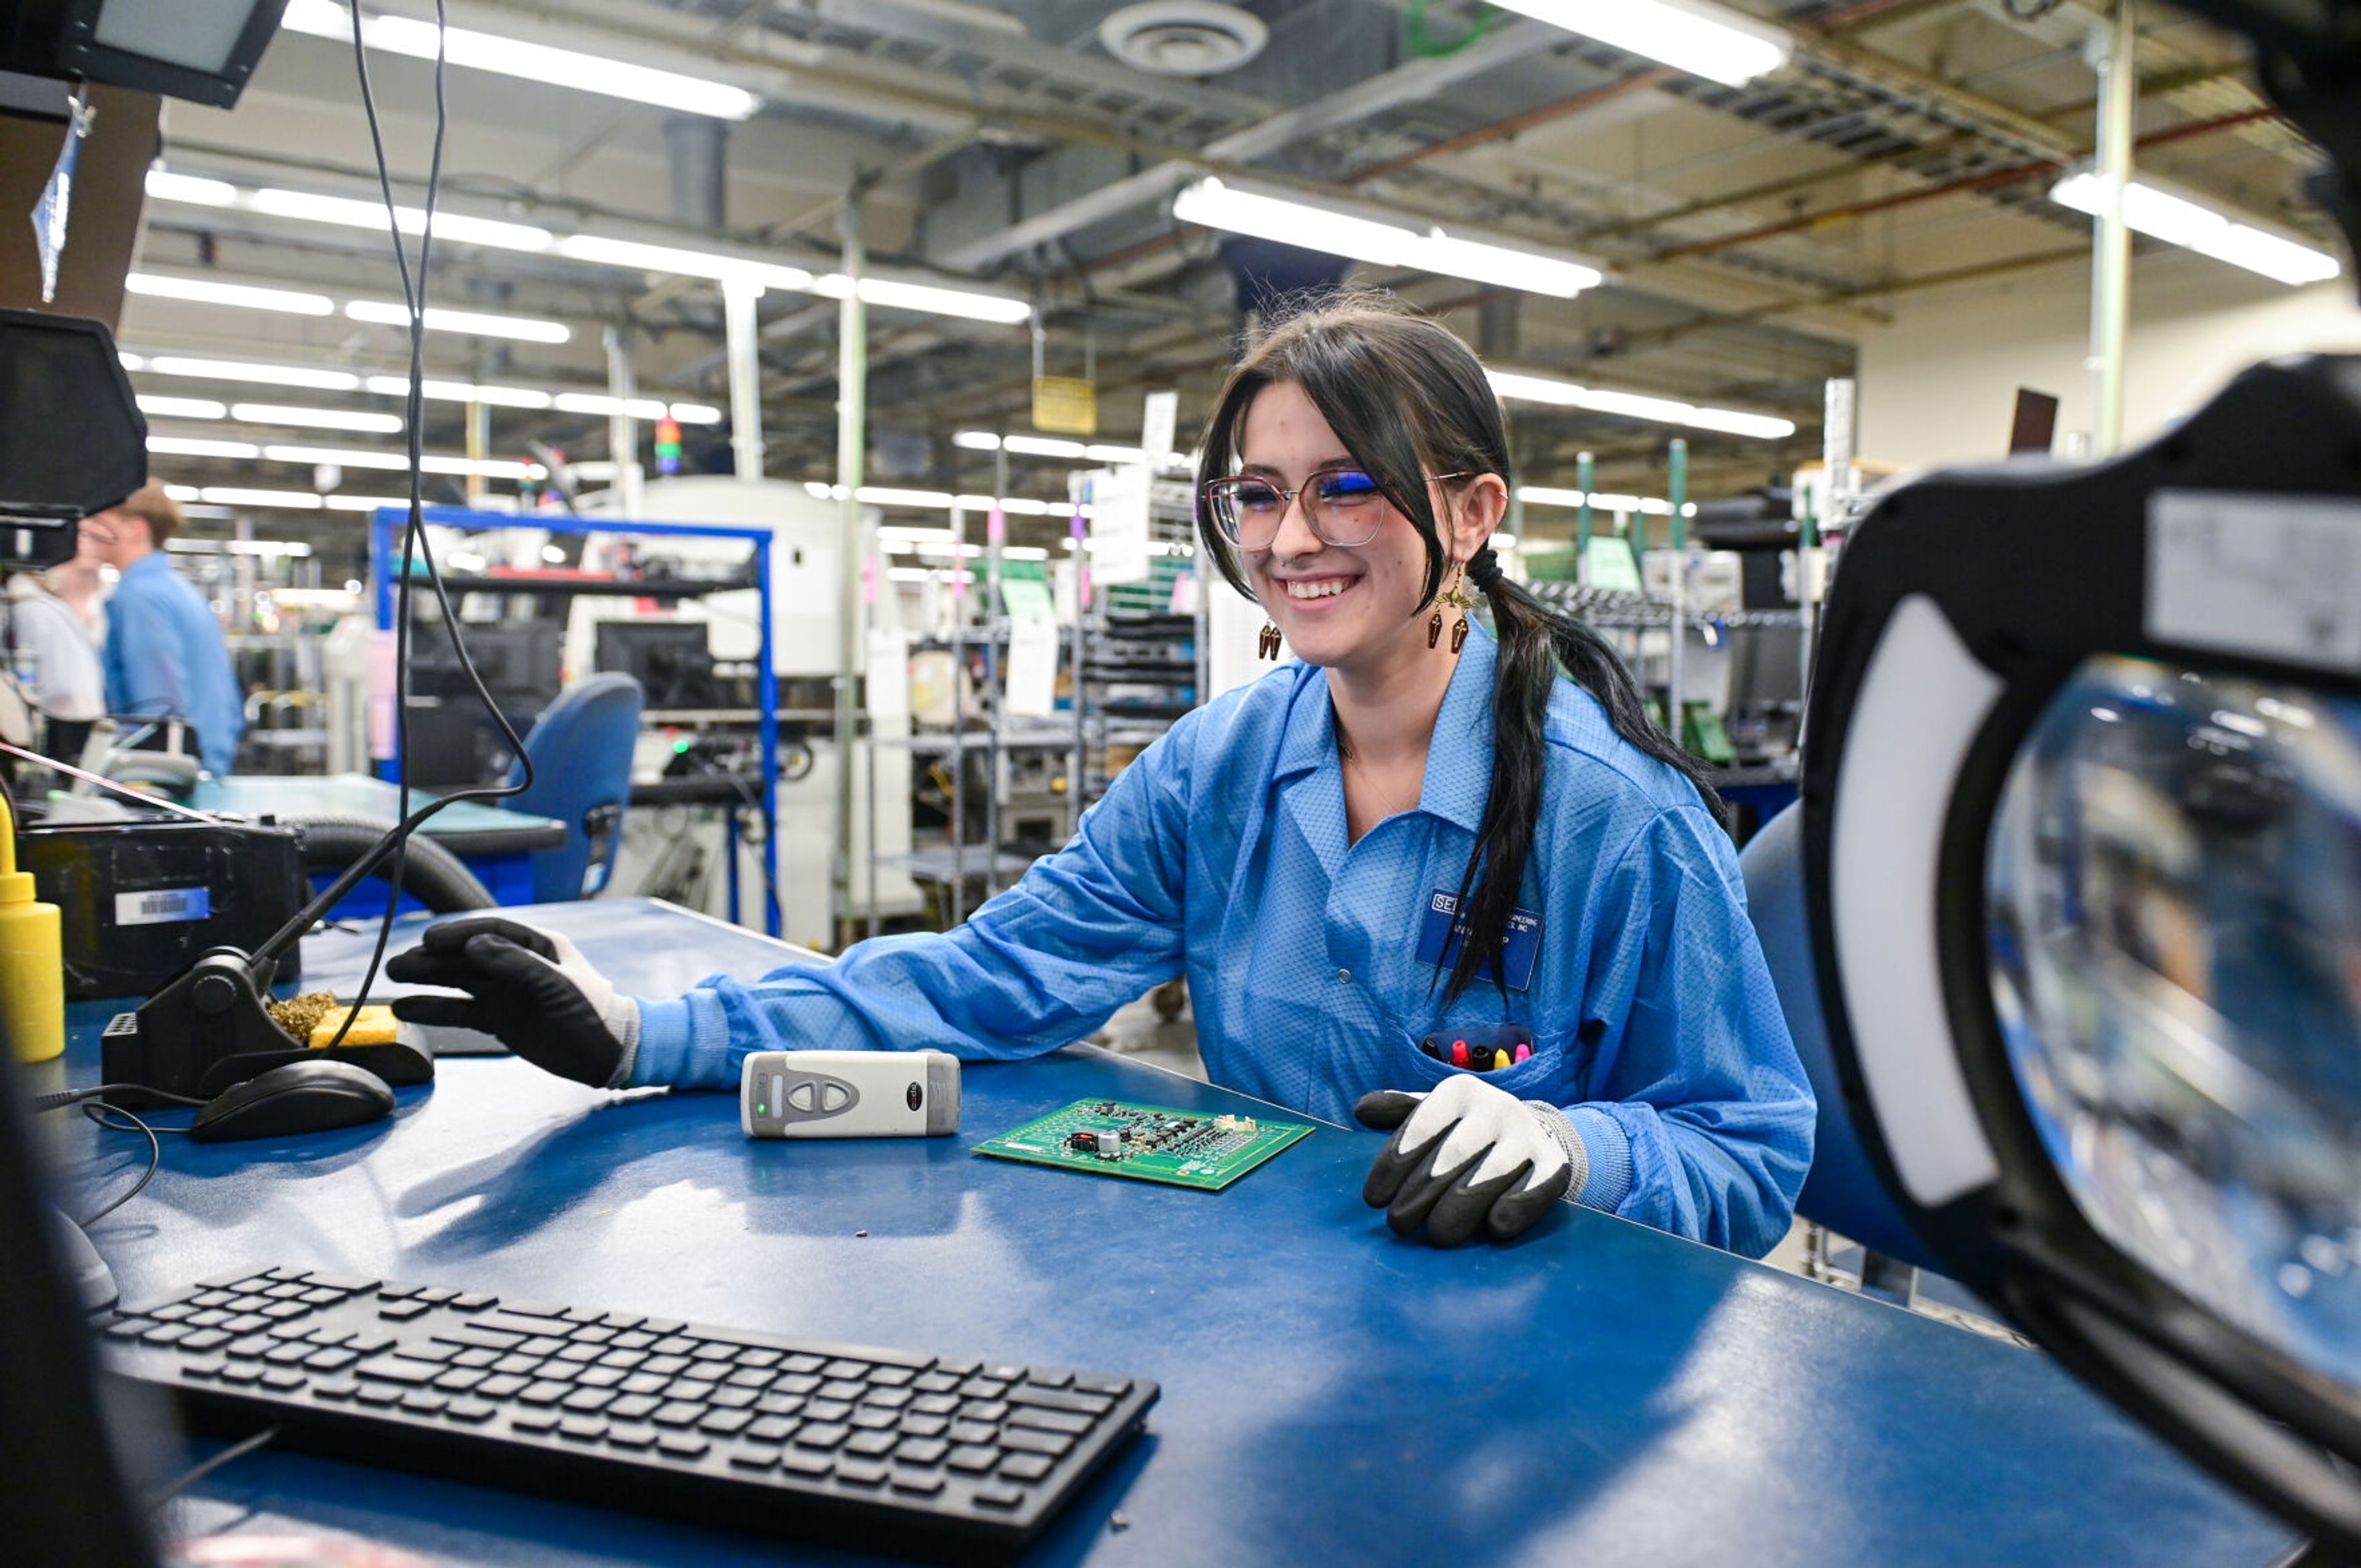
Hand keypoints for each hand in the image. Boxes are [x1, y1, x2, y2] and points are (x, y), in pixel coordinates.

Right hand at [386, 916, 637, 1087]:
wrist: (608, 1054)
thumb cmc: (592, 1013)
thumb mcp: (558, 986)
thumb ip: (518, 965)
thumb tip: (474, 944)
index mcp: (537, 945)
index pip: (492, 930)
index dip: (459, 932)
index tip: (429, 939)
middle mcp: (516, 964)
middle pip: (468, 954)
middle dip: (433, 957)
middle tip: (397, 963)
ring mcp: (506, 991)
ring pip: (459, 980)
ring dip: (427, 978)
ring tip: (393, 975)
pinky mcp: (499, 1019)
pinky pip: (461, 1010)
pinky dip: (435, 1009)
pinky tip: (406, 1008)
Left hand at [1354, 1074, 1581, 1245]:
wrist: (1534, 1136)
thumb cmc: (1467, 1131)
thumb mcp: (1435, 1114)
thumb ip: (1399, 1111)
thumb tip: (1361, 1110)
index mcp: (1461, 1091)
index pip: (1421, 1127)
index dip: (1394, 1164)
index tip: (1373, 1198)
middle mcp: (1497, 1106)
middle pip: (1451, 1155)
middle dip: (1419, 1193)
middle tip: (1397, 1224)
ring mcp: (1528, 1135)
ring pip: (1489, 1175)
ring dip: (1460, 1208)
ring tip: (1437, 1236)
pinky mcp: (1555, 1165)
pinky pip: (1534, 1188)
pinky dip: (1515, 1207)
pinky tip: (1495, 1227)